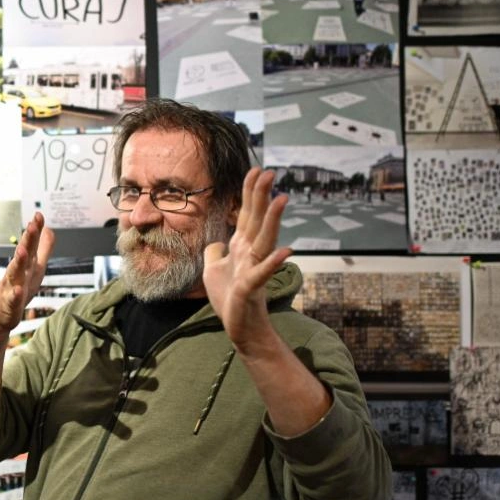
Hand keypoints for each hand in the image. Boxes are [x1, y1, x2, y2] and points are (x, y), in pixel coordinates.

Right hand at [0, 212, 55, 337]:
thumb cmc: (16, 291)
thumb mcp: (35, 268)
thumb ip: (43, 249)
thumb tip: (50, 229)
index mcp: (25, 265)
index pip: (30, 244)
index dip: (35, 230)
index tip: (39, 215)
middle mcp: (17, 274)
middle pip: (23, 254)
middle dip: (27, 240)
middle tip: (32, 225)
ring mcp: (11, 289)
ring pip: (14, 274)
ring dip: (18, 262)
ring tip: (22, 251)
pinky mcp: (9, 306)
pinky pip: (12, 300)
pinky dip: (15, 295)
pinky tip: (19, 290)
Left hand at [202, 168, 292, 349]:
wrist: (240, 329)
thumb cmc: (229, 299)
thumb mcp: (213, 270)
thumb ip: (215, 252)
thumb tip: (216, 241)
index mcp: (240, 247)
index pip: (246, 215)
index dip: (250, 193)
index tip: (255, 169)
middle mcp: (250, 254)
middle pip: (256, 220)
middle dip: (261, 197)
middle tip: (269, 172)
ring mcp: (252, 269)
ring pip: (263, 240)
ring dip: (272, 220)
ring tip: (281, 199)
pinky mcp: (250, 288)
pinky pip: (262, 273)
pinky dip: (272, 263)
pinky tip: (286, 252)